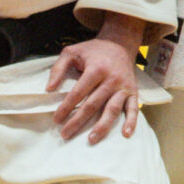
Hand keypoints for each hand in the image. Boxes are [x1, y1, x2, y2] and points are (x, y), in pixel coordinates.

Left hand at [48, 14, 146, 142]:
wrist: (120, 43)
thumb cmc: (93, 50)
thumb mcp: (72, 52)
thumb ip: (58, 68)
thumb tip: (49, 89)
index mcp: (96, 69)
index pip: (79, 92)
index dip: (66, 107)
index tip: (56, 119)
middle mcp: (111, 79)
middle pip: (93, 104)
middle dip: (78, 121)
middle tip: (65, 134)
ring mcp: (123, 87)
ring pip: (112, 109)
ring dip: (102, 126)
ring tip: (91, 139)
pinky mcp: (133, 91)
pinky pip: (133, 108)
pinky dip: (131, 122)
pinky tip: (125, 134)